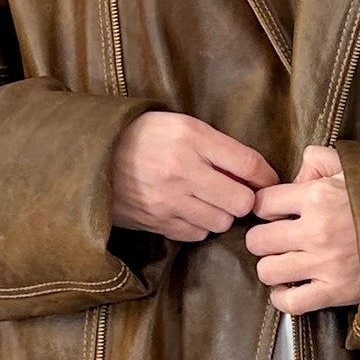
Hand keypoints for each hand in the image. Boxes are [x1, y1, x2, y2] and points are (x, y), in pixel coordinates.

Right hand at [111, 112, 277, 241]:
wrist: (92, 158)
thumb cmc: (141, 137)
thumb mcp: (179, 125)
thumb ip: (215, 146)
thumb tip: (253, 174)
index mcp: (191, 138)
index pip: (248, 163)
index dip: (266, 177)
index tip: (267, 182)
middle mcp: (182, 170)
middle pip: (241, 201)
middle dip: (243, 200)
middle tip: (234, 194)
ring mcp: (169, 200)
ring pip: (220, 222)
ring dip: (220, 215)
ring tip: (207, 201)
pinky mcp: (158, 222)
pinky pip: (196, 234)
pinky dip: (198, 226)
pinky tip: (188, 211)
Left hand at [245, 145, 359, 314]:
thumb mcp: (352, 168)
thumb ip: (318, 160)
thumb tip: (295, 177)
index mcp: (317, 196)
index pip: (262, 204)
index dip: (264, 208)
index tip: (274, 213)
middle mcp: (316, 231)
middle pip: (258, 240)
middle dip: (263, 239)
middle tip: (277, 240)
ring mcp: (324, 264)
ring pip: (267, 271)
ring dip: (271, 268)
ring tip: (284, 262)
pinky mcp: (335, 292)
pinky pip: (290, 302)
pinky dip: (283, 297)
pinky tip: (289, 287)